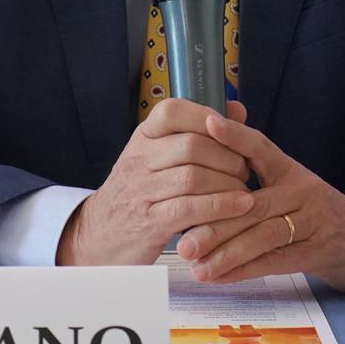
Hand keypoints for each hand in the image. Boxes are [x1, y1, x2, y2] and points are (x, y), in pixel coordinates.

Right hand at [57, 98, 253, 265]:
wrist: (100, 235)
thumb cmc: (139, 193)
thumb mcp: (158, 157)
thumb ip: (196, 133)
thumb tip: (236, 109)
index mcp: (143, 137)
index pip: (172, 112)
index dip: (206, 117)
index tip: (229, 131)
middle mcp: (139, 159)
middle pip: (192, 146)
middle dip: (228, 157)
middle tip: (244, 169)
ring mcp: (141, 191)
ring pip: (193, 177)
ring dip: (228, 184)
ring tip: (244, 191)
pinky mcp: (149, 222)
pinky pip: (190, 209)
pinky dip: (220, 207)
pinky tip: (239, 207)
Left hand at [176, 111, 344, 292]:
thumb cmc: (307, 205)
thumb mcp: (286, 178)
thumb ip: (252, 161)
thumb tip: (210, 127)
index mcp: (289, 169)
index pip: (262, 147)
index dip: (236, 135)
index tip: (208, 124)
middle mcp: (302, 191)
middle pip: (253, 205)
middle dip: (214, 223)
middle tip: (183, 239)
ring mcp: (311, 222)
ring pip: (262, 237)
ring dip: (225, 253)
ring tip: (193, 262)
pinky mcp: (314, 252)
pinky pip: (273, 262)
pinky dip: (242, 270)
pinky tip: (216, 275)